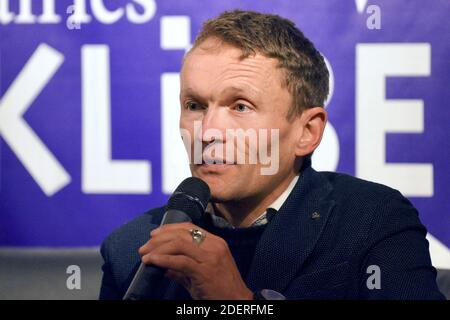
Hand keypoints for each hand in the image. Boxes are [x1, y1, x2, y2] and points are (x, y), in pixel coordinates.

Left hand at [138, 222, 253, 299]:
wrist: (237, 302)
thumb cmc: (221, 289)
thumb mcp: (202, 273)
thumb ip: (182, 268)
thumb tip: (161, 265)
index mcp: (215, 242)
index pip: (189, 227)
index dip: (169, 229)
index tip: (154, 235)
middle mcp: (214, 245)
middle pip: (181, 233)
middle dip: (159, 239)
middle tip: (144, 248)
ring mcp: (210, 257)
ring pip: (178, 244)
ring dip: (158, 249)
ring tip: (145, 256)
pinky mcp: (205, 271)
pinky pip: (180, 261)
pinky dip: (163, 259)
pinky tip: (152, 261)